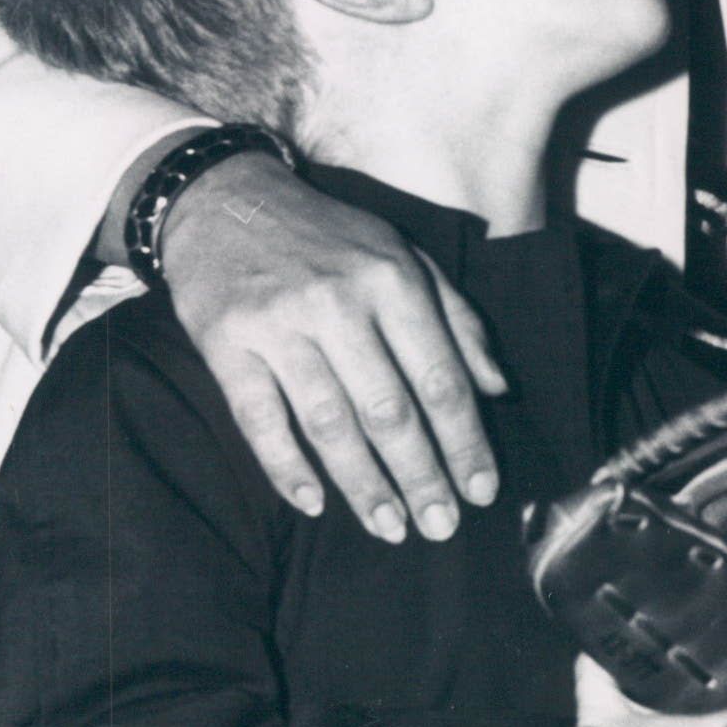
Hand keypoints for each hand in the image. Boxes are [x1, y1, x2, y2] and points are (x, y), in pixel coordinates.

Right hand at [157, 150, 506, 539]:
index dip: (464, 440)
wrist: (227, 199)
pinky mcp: (227, 343)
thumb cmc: (329, 238)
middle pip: (389, 408)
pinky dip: (286, 468)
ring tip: (391, 527)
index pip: (440, 376)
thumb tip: (499, 390)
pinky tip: (313, 504)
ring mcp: (280, 324)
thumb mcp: (404, 256)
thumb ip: (457, 319)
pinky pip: (260, 419)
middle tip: (441, 527)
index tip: (482, 491)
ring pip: (329, 422)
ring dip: (363, 484)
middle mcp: (339, 301)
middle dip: (421, 475)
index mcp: (393, 279)